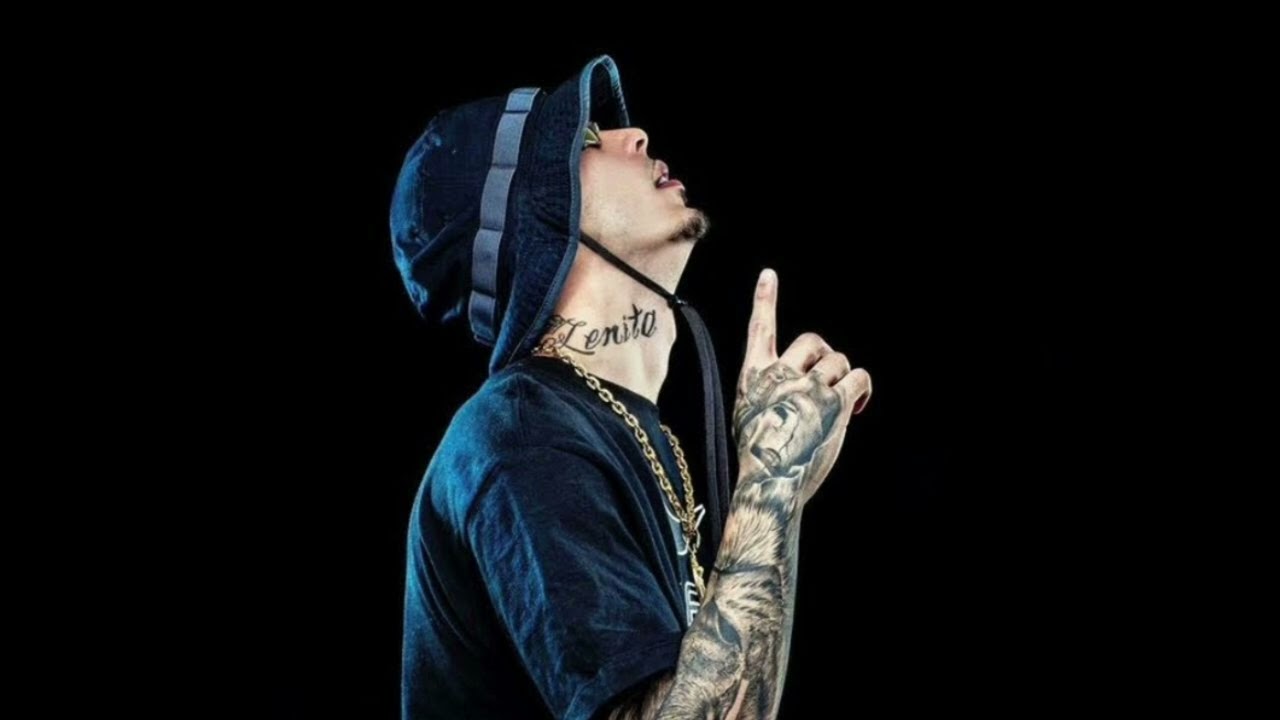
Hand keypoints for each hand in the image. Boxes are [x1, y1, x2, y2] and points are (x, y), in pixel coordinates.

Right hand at [732, 269, 871, 505]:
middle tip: (827, 380)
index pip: (760, 329)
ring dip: (843, 378)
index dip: (764, 299)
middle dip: (825, 356)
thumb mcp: (749, 416)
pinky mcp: (834, 402)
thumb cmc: (761, 458)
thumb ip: (769, 392)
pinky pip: (858, 378)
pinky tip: (858, 407)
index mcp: (752, 377)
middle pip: (812, 341)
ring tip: (839, 405)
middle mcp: (779, 374)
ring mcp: (808, 386)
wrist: (771, 484)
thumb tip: (800, 387)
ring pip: (838, 360)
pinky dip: (863, 389)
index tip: (768, 275)